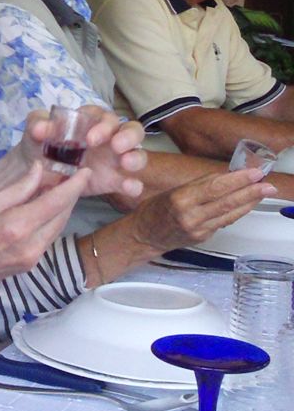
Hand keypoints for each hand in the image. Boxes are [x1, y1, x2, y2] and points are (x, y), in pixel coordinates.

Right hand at [0, 163, 90, 293]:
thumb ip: (16, 189)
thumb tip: (38, 170)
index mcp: (16, 227)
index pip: (55, 202)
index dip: (73, 186)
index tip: (84, 172)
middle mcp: (30, 246)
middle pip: (62, 215)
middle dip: (69, 195)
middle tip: (69, 175)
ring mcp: (31, 259)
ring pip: (57, 228)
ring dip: (61, 208)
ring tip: (57, 188)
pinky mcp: (29, 265)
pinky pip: (47, 238)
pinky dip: (50, 220)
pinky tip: (42, 208)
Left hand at [19, 106, 145, 198]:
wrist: (35, 173)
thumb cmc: (40, 144)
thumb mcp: (35, 131)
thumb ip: (38, 125)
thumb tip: (41, 128)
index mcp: (90, 121)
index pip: (103, 116)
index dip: (102, 125)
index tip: (90, 139)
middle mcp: (108, 138)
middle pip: (130, 130)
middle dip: (128, 136)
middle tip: (117, 147)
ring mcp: (114, 160)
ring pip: (138, 153)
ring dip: (136, 157)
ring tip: (127, 163)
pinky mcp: (114, 180)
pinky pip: (131, 181)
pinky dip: (134, 184)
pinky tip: (130, 187)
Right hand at [130, 167, 276, 251]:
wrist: (142, 236)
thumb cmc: (152, 211)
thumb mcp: (171, 191)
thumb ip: (197, 186)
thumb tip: (223, 178)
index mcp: (179, 199)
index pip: (214, 187)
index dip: (237, 180)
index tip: (252, 172)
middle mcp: (190, 216)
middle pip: (226, 201)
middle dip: (250, 191)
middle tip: (266, 183)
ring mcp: (198, 229)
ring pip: (229, 214)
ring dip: (249, 202)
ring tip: (263, 192)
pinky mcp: (203, 237)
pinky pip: (224, 222)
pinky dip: (237, 211)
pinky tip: (246, 204)